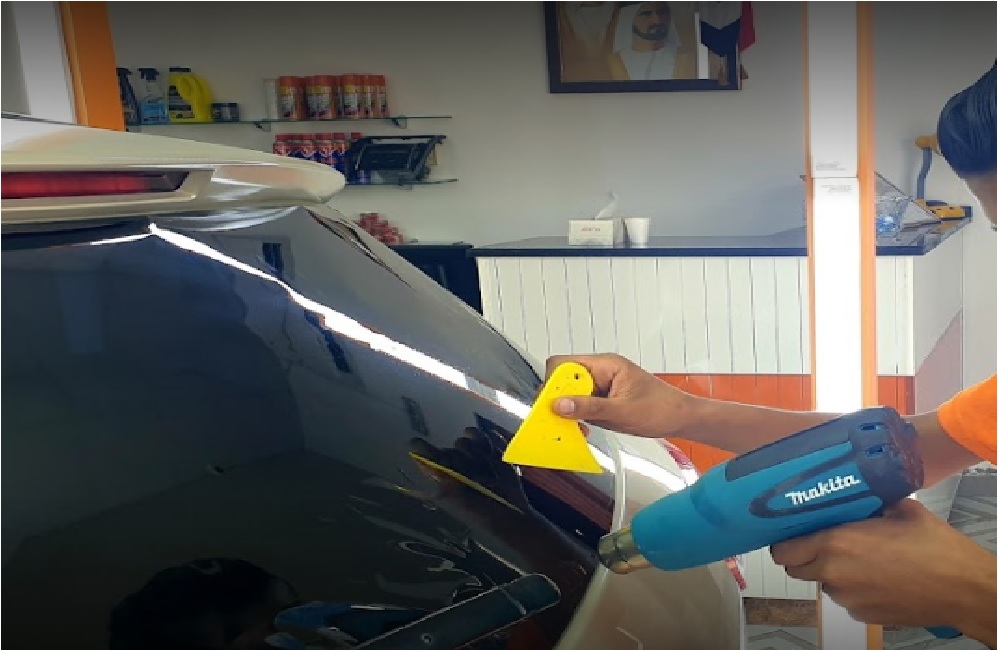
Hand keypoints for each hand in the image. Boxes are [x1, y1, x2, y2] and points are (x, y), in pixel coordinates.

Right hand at [545, 353, 692, 437]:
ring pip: (571, 394)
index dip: (553, 383)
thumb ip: (590, 408)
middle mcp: (600, 371)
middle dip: (560, 400)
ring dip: (570, 411)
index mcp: (605, 365)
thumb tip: (559, 404)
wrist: (681, 418)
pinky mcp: (603, 399)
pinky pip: (582, 405)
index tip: (551, 404)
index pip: (564, 364)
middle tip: (561, 421)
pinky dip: (579, 417)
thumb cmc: (661, 409)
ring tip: (576, 428)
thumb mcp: (622, 411)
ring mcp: (601, 386)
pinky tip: (584, 429)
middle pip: (564, 380)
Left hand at [771, 498, 996, 642]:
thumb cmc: (936, 549)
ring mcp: (847, 597)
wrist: (964, 588)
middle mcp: (834, 572)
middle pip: (795, 568)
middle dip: (802, 555)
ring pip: (821, 583)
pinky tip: (874, 577)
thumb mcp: (899, 509)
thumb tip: (858, 493)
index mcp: (836, 542)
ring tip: (858, 559)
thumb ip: (869, 502)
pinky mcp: (862, 614)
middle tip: (819, 543)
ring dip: (829, 571)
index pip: (784, 549)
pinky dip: (851, 588)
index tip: (790, 533)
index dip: (784, 541)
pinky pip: (844, 598)